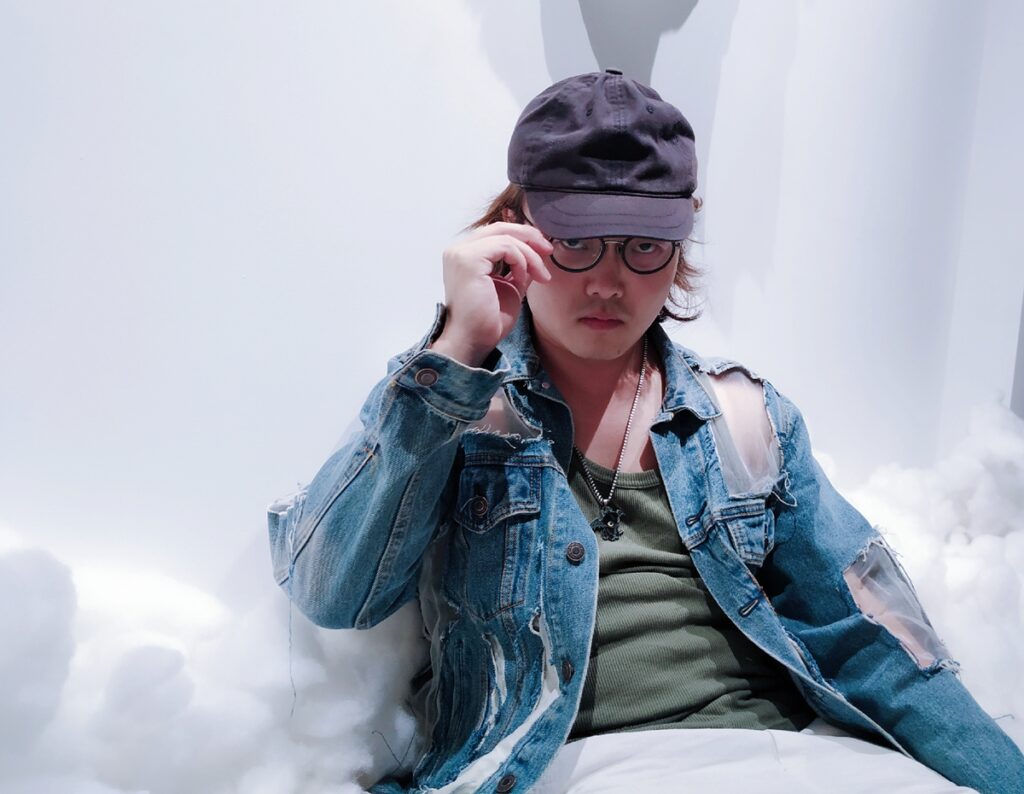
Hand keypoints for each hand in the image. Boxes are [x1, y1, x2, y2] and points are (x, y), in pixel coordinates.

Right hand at [430, 221, 552, 366]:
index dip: (523, 236)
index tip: (544, 250)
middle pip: (501, 227)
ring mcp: (461, 253)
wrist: (474, 341)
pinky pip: (505, 247)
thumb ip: (519, 266)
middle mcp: (458, 250)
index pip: (496, 232)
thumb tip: (538, 250)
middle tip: (549, 250)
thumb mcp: (510, 286)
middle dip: (530, 237)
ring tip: (540, 275)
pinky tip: (522, 280)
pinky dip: (521, 261)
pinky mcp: (468, 260)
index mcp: (465, 254)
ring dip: (530, 255)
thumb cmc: (488, 320)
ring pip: (506, 237)